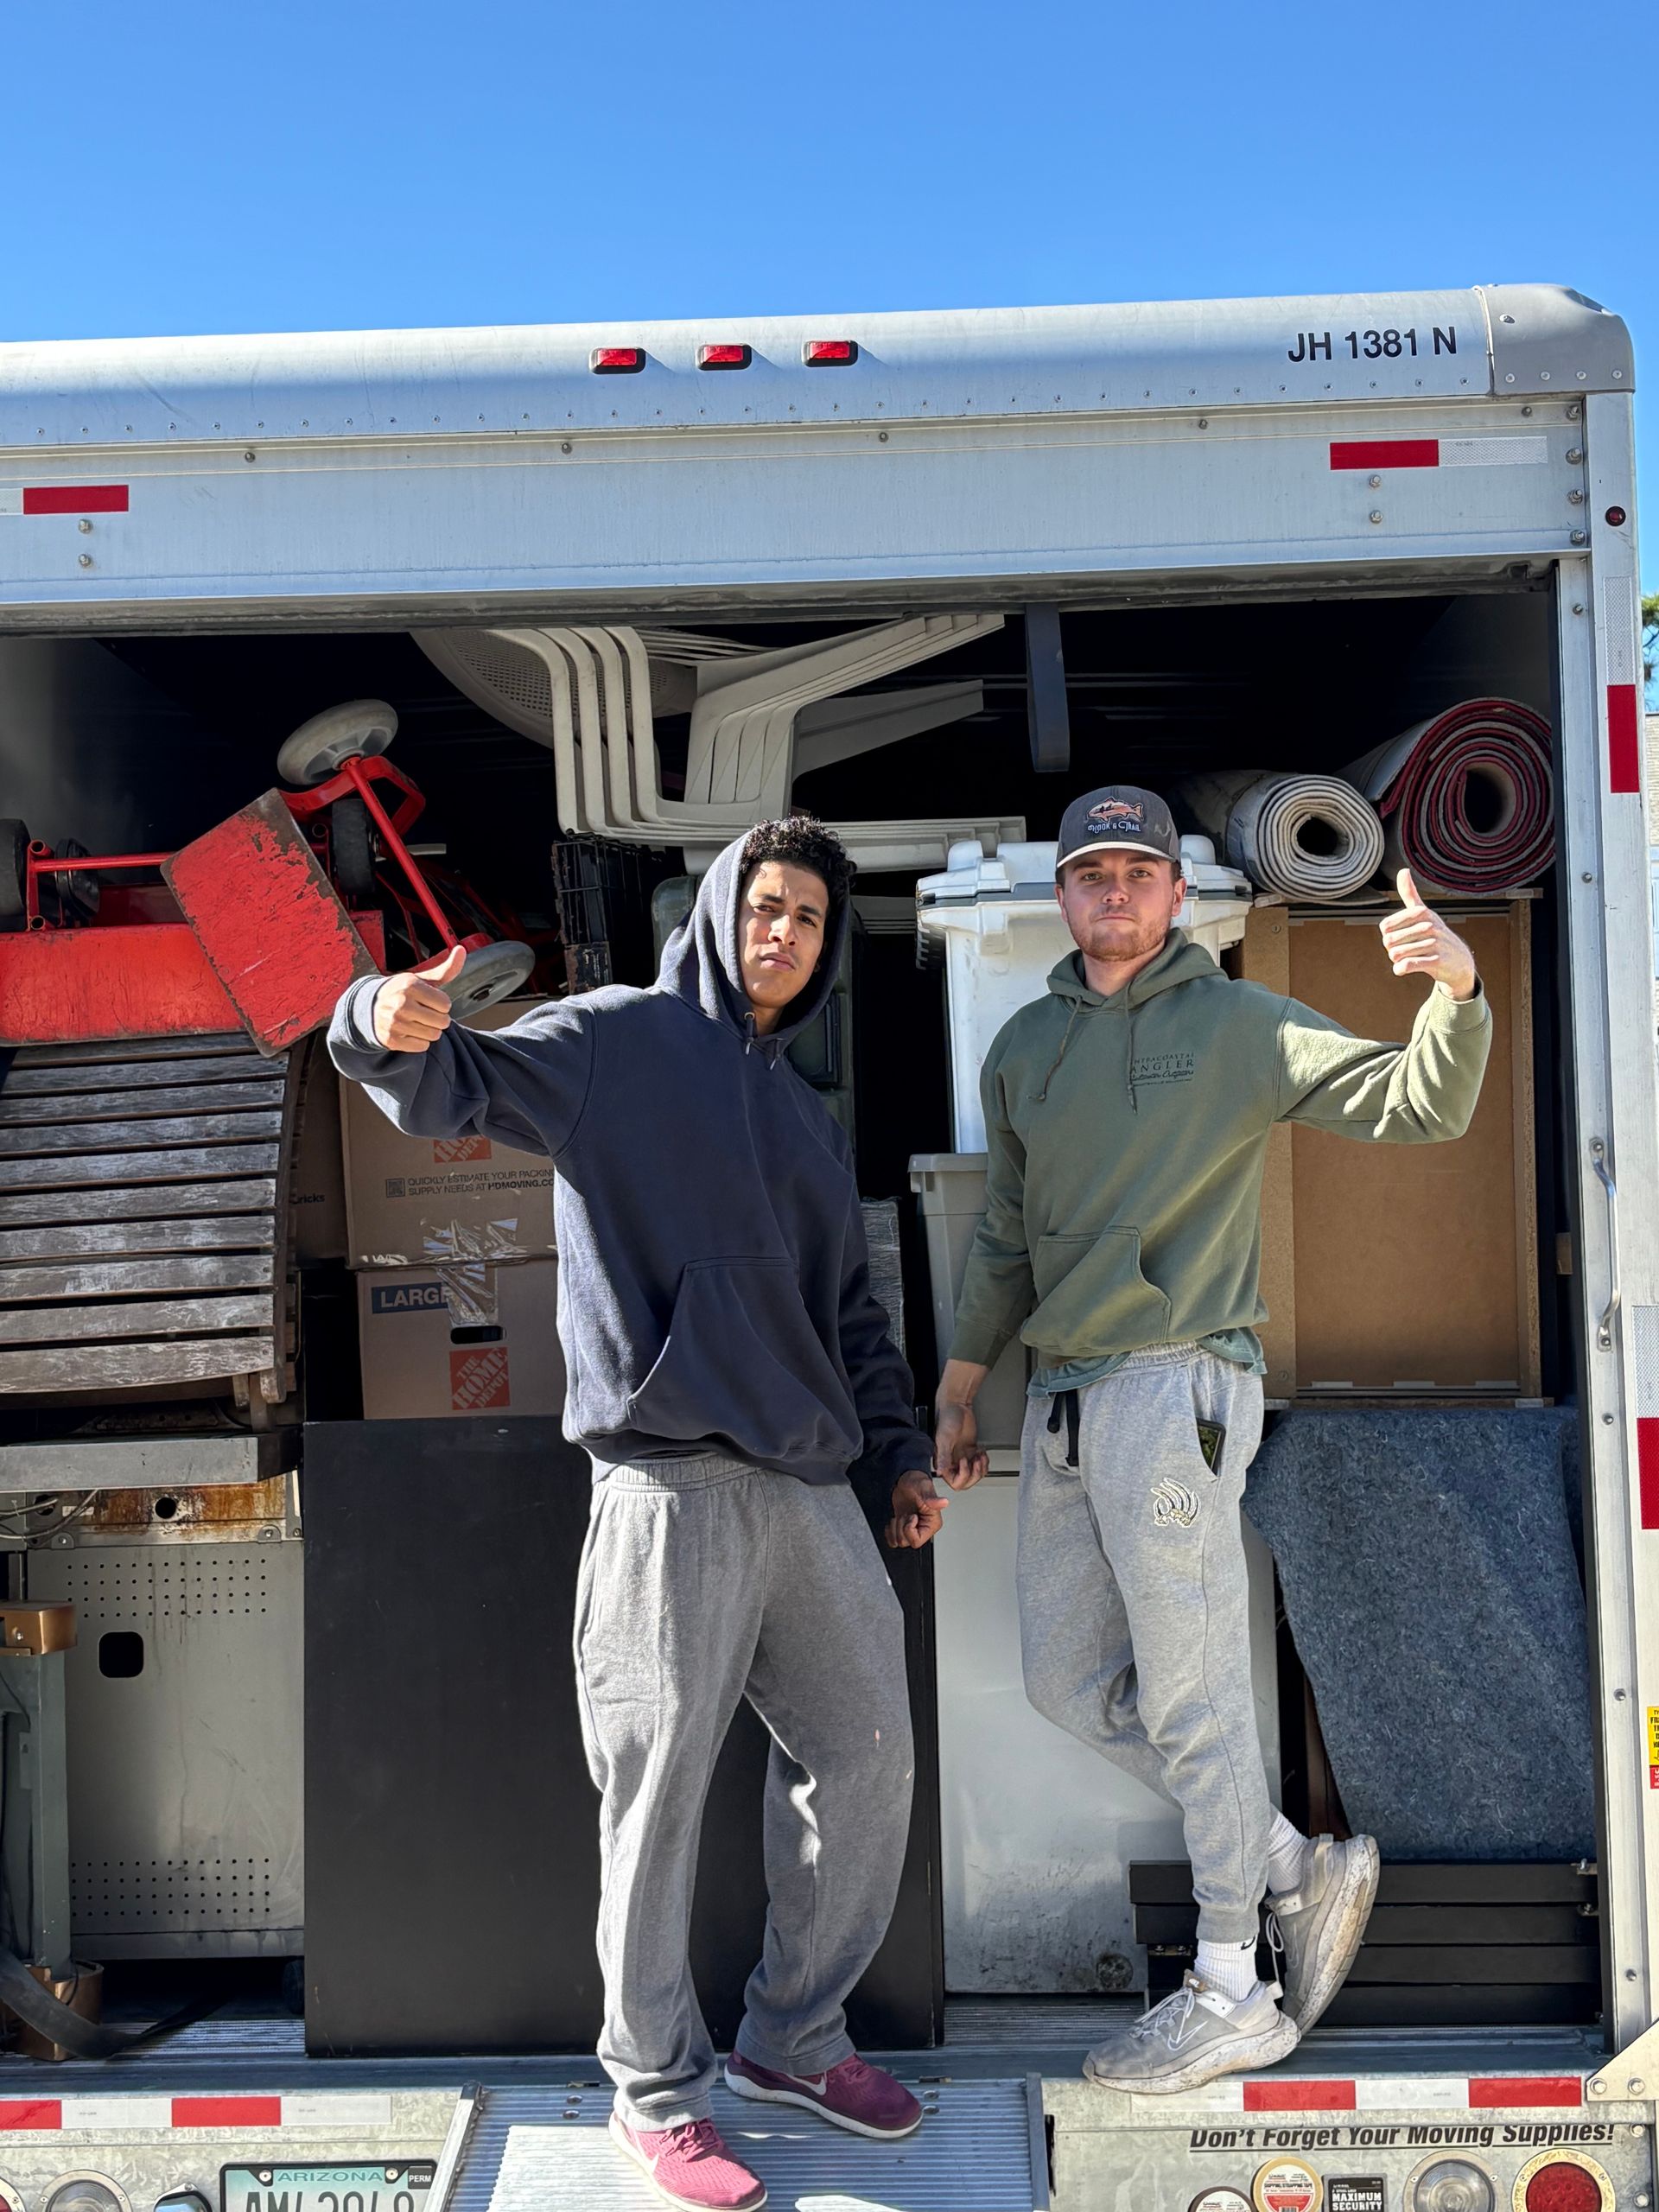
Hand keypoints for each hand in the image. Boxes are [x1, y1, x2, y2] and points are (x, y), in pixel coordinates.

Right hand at [372, 944, 466, 1051]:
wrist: (369, 1007)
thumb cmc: (401, 992)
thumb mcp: (421, 979)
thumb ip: (445, 969)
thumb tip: (462, 950)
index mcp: (410, 986)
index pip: (446, 1004)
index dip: (441, 1004)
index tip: (429, 1001)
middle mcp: (402, 1004)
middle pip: (442, 1022)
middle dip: (438, 1019)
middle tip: (424, 1013)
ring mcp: (395, 1023)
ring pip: (434, 1036)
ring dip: (430, 1031)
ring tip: (417, 1022)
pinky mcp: (392, 1040)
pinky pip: (422, 1047)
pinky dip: (419, 1042)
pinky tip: (409, 1032)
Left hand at [885, 1470, 947, 1549]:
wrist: (905, 1479)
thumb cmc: (917, 1483)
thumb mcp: (924, 1489)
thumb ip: (932, 1499)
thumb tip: (943, 1502)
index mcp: (932, 1524)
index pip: (917, 1541)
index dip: (909, 1530)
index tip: (911, 1516)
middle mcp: (923, 1528)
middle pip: (905, 1542)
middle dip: (901, 1526)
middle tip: (905, 1513)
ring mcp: (912, 1529)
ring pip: (898, 1541)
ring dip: (895, 1527)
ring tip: (900, 1515)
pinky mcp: (903, 1527)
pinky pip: (892, 1540)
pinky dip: (889, 1532)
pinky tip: (893, 1520)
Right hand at [934, 1363, 990, 1490]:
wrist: (958, 1405)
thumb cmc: (948, 1417)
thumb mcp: (945, 1438)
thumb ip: (943, 1456)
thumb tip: (940, 1472)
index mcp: (943, 1461)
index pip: (953, 1482)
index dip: (963, 1476)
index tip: (965, 1462)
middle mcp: (952, 1461)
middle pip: (965, 1482)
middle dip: (974, 1474)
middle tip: (976, 1461)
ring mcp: (962, 1456)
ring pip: (974, 1475)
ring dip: (980, 1468)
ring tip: (980, 1456)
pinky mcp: (971, 1451)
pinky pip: (979, 1465)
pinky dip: (984, 1461)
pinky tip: (981, 1451)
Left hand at [1378, 870, 1477, 1001]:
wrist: (1459, 961)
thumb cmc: (1435, 935)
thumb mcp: (1423, 913)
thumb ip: (1410, 894)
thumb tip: (1403, 870)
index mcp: (1422, 913)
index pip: (1385, 927)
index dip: (1388, 936)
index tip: (1402, 938)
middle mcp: (1429, 925)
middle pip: (1389, 942)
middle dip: (1392, 950)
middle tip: (1407, 951)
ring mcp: (1434, 943)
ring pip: (1395, 954)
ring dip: (1397, 961)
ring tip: (1410, 959)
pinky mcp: (1437, 961)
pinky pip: (1407, 965)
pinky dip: (1400, 969)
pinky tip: (1402, 969)